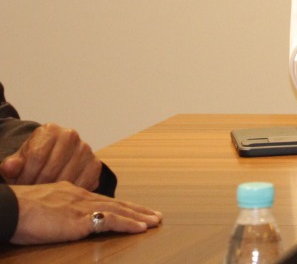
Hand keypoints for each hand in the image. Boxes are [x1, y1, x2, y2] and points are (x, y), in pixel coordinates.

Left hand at [0, 124, 102, 189]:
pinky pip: (82, 185)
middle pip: (51, 170)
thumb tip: (10, 167)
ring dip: (53, 193)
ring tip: (42, 198)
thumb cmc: (33, 160)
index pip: (36, 156)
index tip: (20, 188)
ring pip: (66, 180)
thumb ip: (12, 164)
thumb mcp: (19, 160)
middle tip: (31, 197)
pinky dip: (70, 195)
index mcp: (49, 131)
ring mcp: (85, 150)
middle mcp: (70, 136)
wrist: (53, 159)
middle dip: (37, 187)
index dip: (25, 177)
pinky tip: (59, 197)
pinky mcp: (95, 165)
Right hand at [9, 183, 161, 244]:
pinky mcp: (80, 219)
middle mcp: (80, 197)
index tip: (134, 210)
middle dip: (137, 210)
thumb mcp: (40, 208)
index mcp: (70, 194)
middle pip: (116, 203)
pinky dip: (129, 223)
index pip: (101, 200)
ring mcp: (82, 207)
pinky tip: (141, 228)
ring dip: (139, 216)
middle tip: (154, 215)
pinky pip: (111, 220)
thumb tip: (60, 218)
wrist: (9, 207)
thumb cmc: (17, 211)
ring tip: (155, 222)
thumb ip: (55, 211)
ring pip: (119, 210)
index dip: (120, 206)